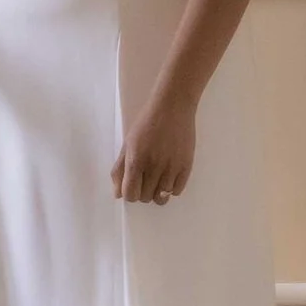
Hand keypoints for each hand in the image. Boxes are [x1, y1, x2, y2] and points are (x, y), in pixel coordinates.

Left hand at [113, 86, 197, 203]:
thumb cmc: (146, 122)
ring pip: (162, 198)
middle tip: (145, 178)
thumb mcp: (127, 143)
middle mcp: (154, 167)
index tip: (133, 185)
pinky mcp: (186, 166)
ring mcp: (172, 168)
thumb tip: (118, 194)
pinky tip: (169, 176)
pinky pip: (177, 191)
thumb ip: (120, 169)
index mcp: (136, 161)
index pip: (130, 194)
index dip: (130, 193)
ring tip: (157, 179)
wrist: (173, 107)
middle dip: (142, 192)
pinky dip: (171, 188)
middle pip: (145, 197)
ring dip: (157, 192)